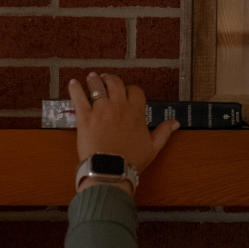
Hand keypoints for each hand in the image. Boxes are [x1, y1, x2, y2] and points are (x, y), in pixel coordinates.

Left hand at [68, 72, 179, 192]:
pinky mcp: (85, 117)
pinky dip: (75, 88)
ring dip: (94, 80)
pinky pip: (79, 98)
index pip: (134, 90)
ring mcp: (101, 110)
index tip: (127, 93)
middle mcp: (118, 106)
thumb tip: (176, 122)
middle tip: (106, 79)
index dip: (130, 90)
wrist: (111, 170)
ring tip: (92, 77)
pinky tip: (73, 82)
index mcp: (136, 112)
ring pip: (97, 87)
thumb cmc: (132, 160)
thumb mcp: (153, 147)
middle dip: (110, 79)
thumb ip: (164, 132)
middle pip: (115, 83)